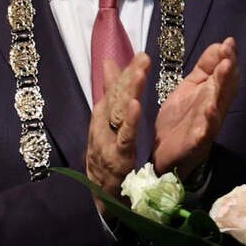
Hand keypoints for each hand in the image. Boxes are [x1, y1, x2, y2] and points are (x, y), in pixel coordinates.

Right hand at [86, 53, 150, 205]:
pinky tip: (136, 106)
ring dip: (129, 92)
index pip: (116, 88)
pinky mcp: (118, 156)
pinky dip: (128, 121)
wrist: (101, 190)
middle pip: (117, 96)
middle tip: (144, 58)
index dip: (128, 71)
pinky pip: (124, 136)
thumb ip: (110, 90)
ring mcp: (109, 138)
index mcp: (104, 112)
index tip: (142, 55)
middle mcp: (103, 122)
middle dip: (130, 76)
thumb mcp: (107, 119)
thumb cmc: (106, 151)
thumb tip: (108, 62)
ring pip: (119, 112)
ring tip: (140, 74)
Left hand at [153, 37, 238, 179]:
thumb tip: (221, 45)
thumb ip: (204, 68)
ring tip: (224, 71)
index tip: (229, 43)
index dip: (228, 59)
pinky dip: (208, 121)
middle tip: (229, 55)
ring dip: (222, 89)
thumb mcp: (191, 88)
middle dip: (228, 71)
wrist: (165, 154)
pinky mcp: (196, 142)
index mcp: (212, 95)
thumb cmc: (181, 119)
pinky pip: (204, 132)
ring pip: (218, 105)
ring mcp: (207, 126)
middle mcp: (214, 108)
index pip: (224, 75)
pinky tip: (210, 109)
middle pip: (225, 88)